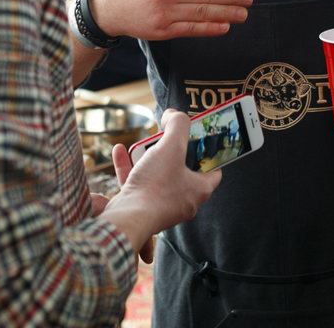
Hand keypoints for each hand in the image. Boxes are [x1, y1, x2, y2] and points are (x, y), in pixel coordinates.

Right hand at [101, 110, 220, 257]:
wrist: (128, 218)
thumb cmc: (156, 186)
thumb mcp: (172, 145)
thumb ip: (178, 125)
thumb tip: (173, 116)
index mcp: (199, 189)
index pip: (213, 169)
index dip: (207, 152)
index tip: (197, 139)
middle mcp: (183, 201)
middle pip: (181, 169)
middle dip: (170, 151)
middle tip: (163, 139)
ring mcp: (162, 206)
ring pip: (157, 176)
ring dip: (146, 157)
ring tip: (139, 145)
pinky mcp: (142, 208)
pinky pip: (138, 183)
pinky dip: (130, 167)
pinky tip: (120, 152)